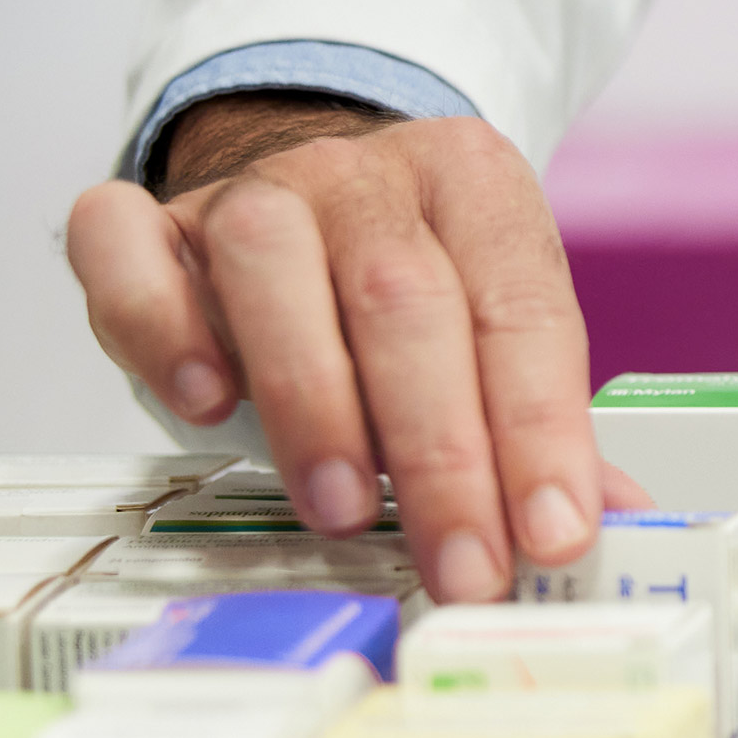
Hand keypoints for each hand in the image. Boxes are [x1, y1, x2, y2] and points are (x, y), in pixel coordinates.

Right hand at [65, 97, 635, 601]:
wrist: (305, 190)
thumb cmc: (403, 290)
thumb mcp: (485, 331)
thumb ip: (537, 417)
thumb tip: (611, 516)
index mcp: (475, 184)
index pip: (522, 311)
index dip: (541, 431)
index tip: (552, 535)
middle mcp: (364, 174)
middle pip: (405, 299)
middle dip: (440, 450)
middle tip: (461, 563)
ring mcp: (250, 186)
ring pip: (271, 267)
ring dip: (312, 399)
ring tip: (342, 509)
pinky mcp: (148, 218)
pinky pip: (126, 245)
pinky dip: (157, 324)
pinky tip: (203, 401)